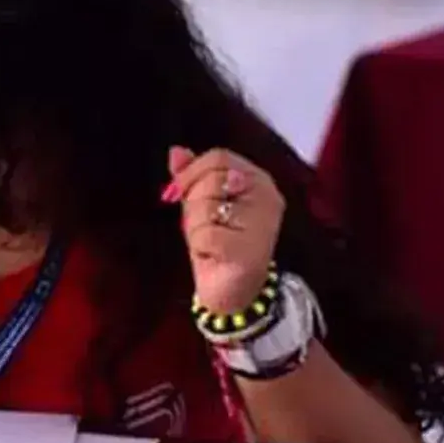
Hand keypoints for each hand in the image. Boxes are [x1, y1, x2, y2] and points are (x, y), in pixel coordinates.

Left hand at [164, 146, 282, 313]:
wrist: (233, 291)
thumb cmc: (218, 244)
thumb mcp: (201, 204)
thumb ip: (192, 177)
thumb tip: (175, 151)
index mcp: (259, 179)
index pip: (219, 157)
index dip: (191, 172)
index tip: (176, 192)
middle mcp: (267, 196)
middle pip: (211, 180)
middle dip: (194, 205)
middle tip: (206, 226)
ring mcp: (263, 222)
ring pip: (205, 207)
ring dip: (196, 228)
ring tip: (211, 241)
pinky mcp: (251, 248)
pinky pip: (205, 234)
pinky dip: (199, 247)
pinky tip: (213, 255)